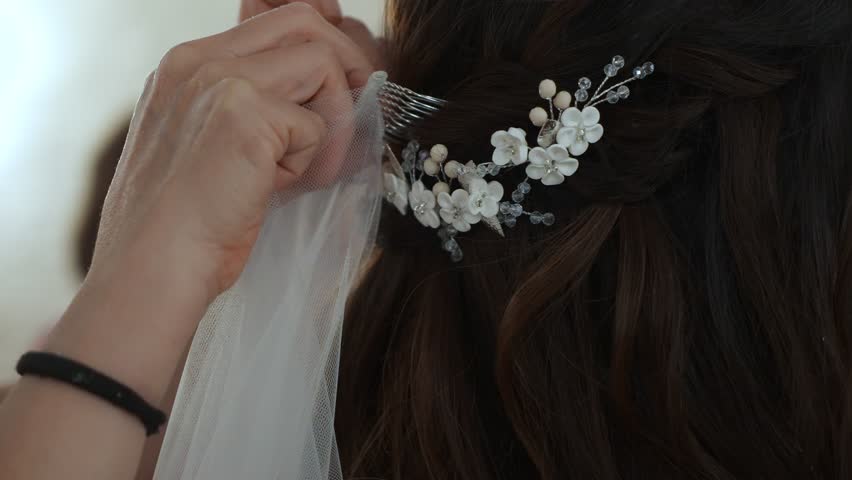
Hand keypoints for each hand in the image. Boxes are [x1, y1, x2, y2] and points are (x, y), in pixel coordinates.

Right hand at [88, 2, 373, 312]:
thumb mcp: (214, 147)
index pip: (275, 21)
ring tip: (304, 170)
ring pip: (321, 62)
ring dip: (331, 121)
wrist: (153, 268)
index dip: (320, 52)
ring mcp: (219, 81)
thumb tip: (321, 96)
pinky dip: (312, 162)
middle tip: (352, 114)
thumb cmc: (186, 223)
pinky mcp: (244, 115)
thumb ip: (254, 108)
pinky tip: (276, 189)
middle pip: (304, 22)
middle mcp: (199, 60)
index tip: (336, 94)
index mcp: (188, 64)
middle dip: (345, 65)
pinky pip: (316, 125)